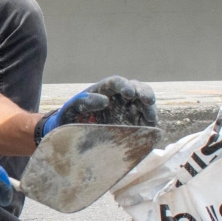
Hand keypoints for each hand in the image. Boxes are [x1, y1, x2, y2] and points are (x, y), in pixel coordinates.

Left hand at [36, 75, 156, 141]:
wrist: (71, 137)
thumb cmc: (70, 119)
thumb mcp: (71, 110)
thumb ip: (84, 102)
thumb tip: (105, 101)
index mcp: (104, 89)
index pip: (116, 83)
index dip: (125, 86)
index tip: (129, 93)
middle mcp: (119, 97)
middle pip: (137, 89)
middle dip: (144, 93)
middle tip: (147, 101)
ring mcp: (129, 111)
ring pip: (145, 105)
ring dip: (150, 109)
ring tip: (150, 118)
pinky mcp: (134, 125)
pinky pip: (146, 123)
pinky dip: (150, 125)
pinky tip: (151, 130)